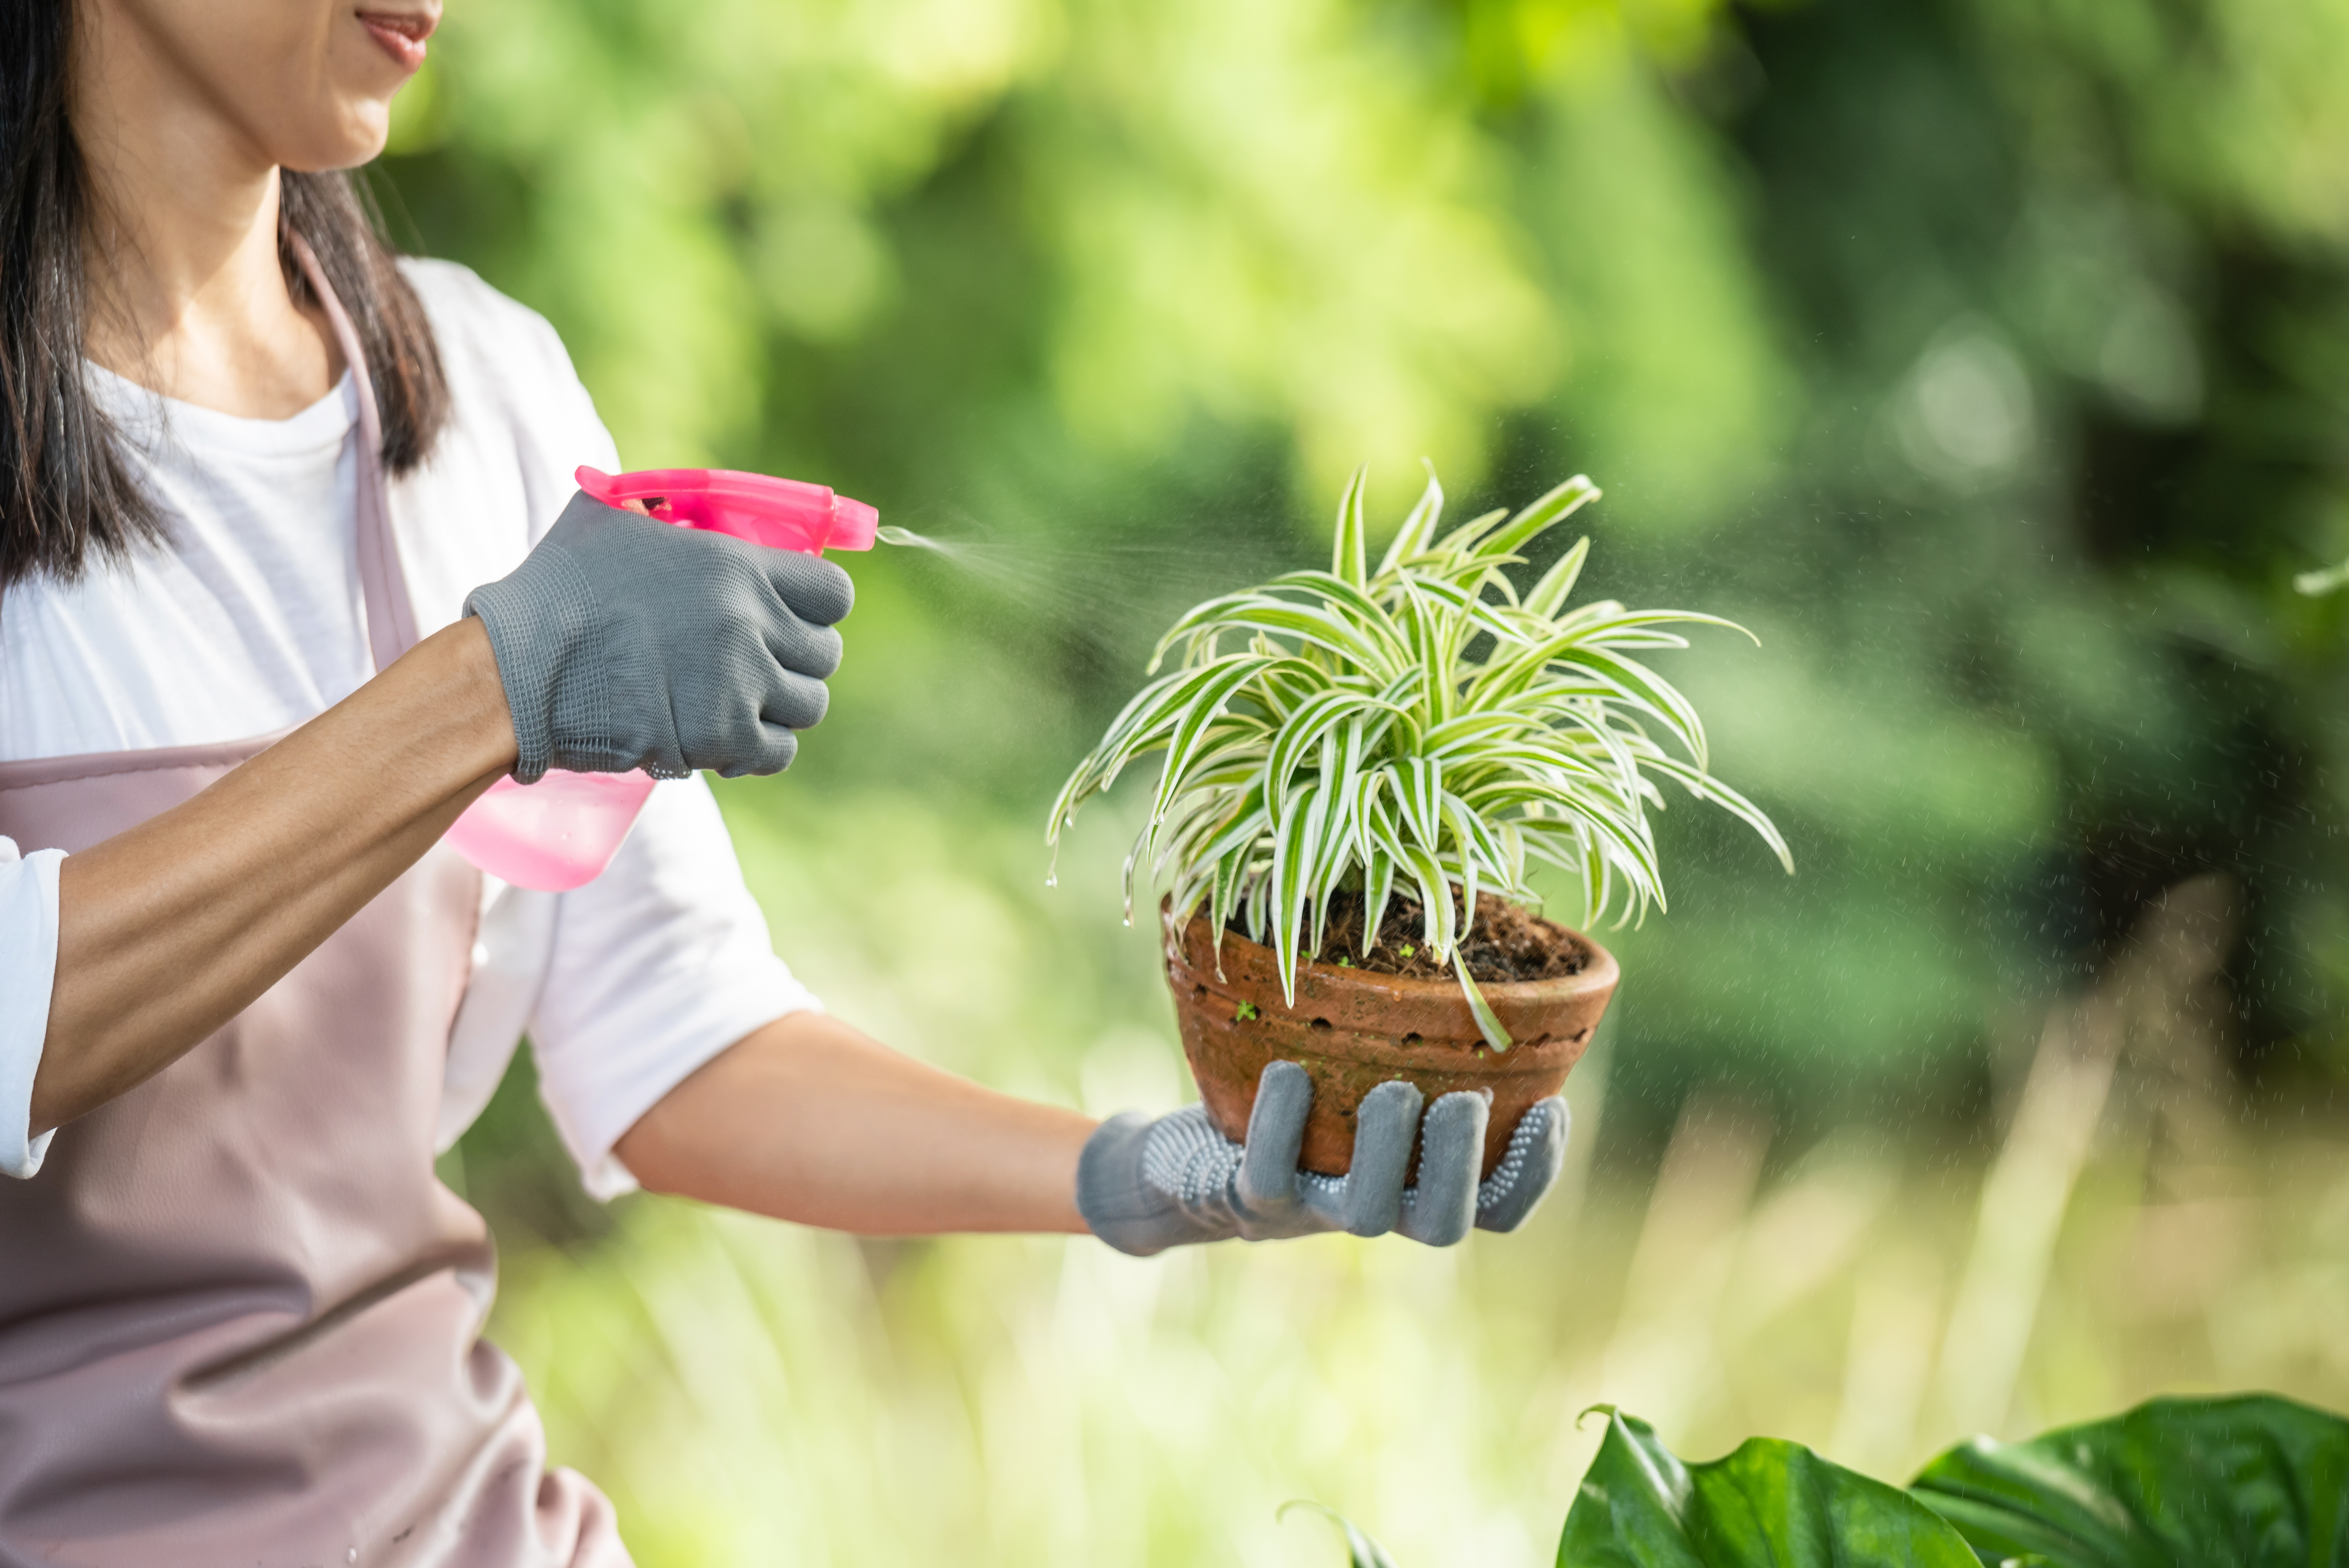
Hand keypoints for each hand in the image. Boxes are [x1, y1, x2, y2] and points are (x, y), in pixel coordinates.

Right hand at [463, 491, 853, 780]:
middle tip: (757, 665)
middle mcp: (749, 623)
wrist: (518, 669)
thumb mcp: (611, 523)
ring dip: (778, 707)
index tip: (793, 617)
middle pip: (823, 654)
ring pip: (808, 705)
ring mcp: (740, 683)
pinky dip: (759, 750)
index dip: (817, 608)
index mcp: (736, 566)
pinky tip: (727, 739)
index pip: (832, 593)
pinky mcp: (721, 738)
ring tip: (737, 702)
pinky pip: (779, 752)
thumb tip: (671, 505)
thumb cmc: (556, 592)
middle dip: (796, 661)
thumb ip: (660, 514)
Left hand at [1075, 1060, 1568, 1256]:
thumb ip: (1419, 1047)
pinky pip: (1269, 1175)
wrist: (1187, 1164)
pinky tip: (1288, 1070)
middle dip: (1459, 1163)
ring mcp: (1309, 1211)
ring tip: (1393, 1089)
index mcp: (1413, 1182)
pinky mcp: (1246, 1198)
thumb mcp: (1362, 1075)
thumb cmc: (1297, 1107)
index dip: (1534, 1171)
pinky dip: (1280, 1125)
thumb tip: (1492, 968)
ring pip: (1364, 1214)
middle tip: (1463, 1097)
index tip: (1552, 1106)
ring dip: (1385, 1151)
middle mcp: (1372, 1207)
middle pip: (1440, 1224)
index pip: (1497, 1207)